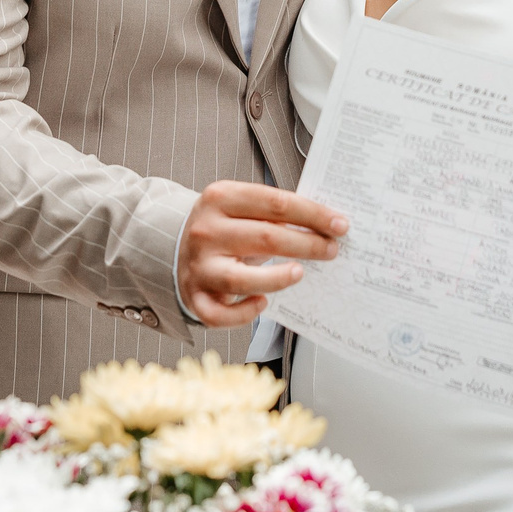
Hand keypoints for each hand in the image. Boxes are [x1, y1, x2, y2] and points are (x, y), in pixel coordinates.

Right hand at [177, 181, 348, 327]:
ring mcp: (198, 266)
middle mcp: (206, 231)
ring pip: (241, 279)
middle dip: (306, 244)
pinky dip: (245, 312)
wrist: (173, 243)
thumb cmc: (222, 226)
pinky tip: (263, 304)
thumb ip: (274, 212)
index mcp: (220, 198)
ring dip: (277, 278)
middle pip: (266, 238)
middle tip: (331, 250)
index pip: (276, 203)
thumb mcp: (240, 206)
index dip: (313, 214)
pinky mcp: (194, 296)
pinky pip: (221, 313)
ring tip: (300, 273)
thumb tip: (325, 224)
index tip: (339, 224)